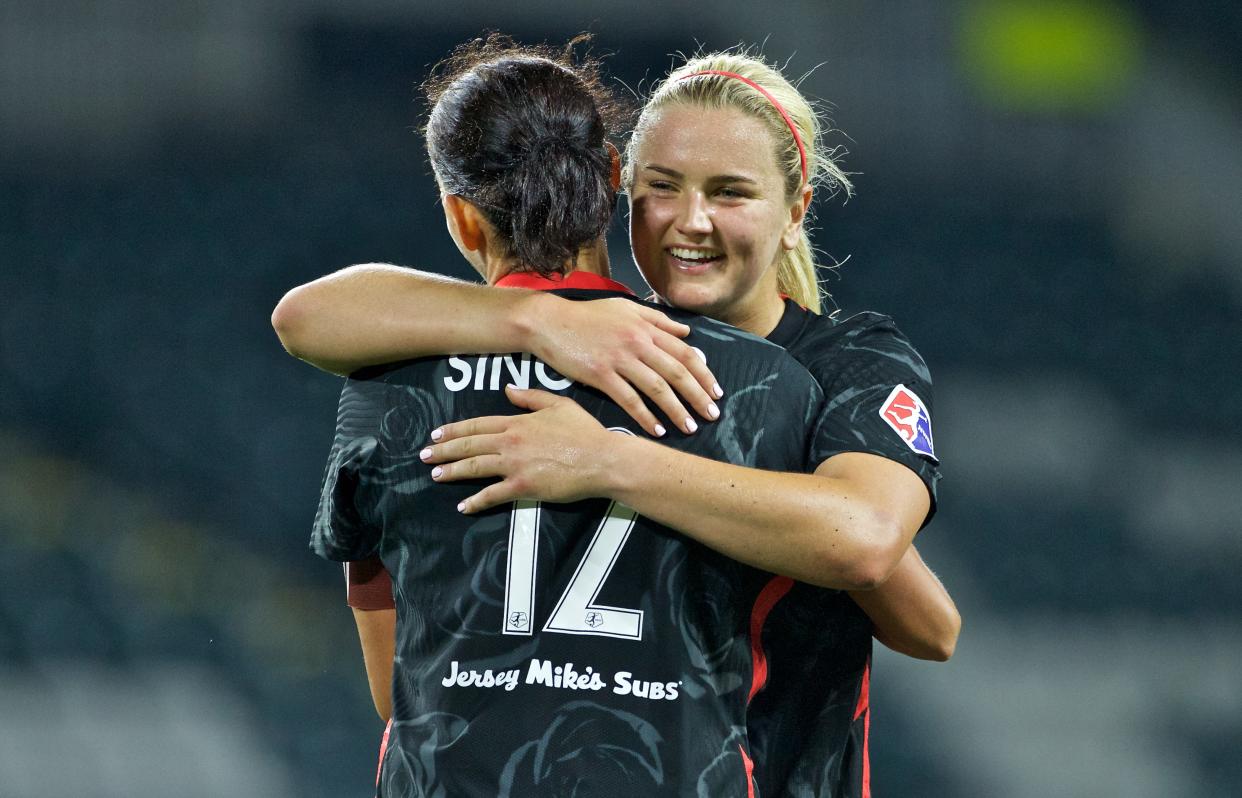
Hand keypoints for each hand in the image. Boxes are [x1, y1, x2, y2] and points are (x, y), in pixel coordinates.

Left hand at [420, 385, 620, 512]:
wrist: (602, 459)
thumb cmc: (585, 432)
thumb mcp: (559, 404)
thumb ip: (531, 397)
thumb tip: (507, 390)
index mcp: (517, 422)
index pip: (477, 425)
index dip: (454, 430)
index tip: (436, 435)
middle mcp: (511, 442)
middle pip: (469, 445)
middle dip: (443, 451)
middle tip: (424, 456)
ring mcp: (515, 465)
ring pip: (474, 467)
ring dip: (452, 471)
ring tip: (435, 475)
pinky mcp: (523, 487)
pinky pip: (493, 494)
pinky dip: (476, 501)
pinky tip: (463, 506)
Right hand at [525, 295, 721, 436]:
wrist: (550, 322)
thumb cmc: (587, 316)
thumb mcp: (626, 309)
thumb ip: (658, 320)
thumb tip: (687, 333)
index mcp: (646, 328)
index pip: (684, 353)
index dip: (704, 374)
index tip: (716, 392)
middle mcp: (637, 342)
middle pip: (676, 372)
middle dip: (698, 396)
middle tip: (712, 415)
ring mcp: (619, 359)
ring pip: (656, 388)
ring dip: (676, 410)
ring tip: (690, 427)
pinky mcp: (600, 374)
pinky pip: (628, 399)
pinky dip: (644, 416)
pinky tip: (656, 430)